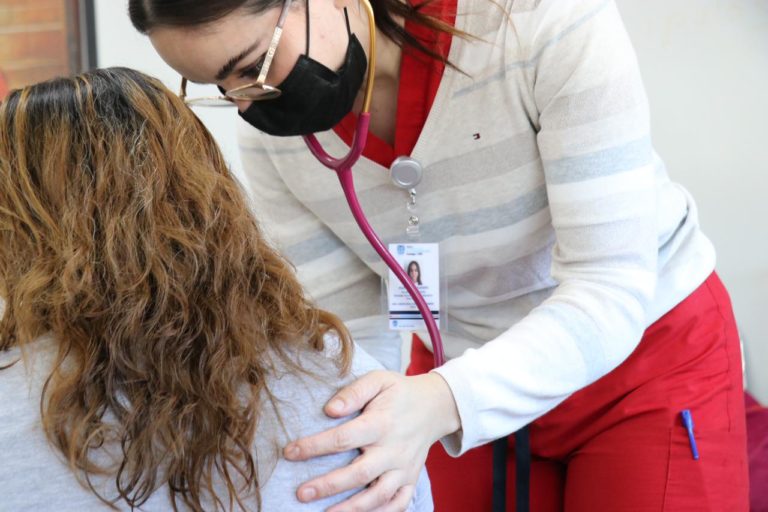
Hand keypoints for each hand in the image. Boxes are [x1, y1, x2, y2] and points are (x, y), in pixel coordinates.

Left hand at [283, 370, 460, 511]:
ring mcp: (403, 468)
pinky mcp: (410, 480)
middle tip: (301, 493)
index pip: (344, 438)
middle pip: (359, 473)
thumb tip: (330, 409)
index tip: (290, 452)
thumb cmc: (399, 392)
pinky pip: (398, 504)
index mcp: (382, 423)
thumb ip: (354, 392)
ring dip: (351, 509)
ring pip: (378, 496)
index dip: (315, 446)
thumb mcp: (378, 380)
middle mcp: (394, 449)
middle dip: (328, 486)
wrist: (435, 406)